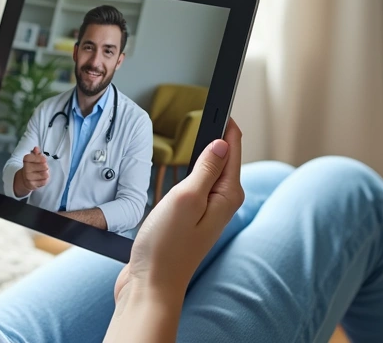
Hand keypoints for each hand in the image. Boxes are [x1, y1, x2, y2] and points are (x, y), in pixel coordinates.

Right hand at [13, 147, 49, 195]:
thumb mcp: (33, 159)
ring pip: (44, 174)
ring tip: (43, 172)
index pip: (34, 157)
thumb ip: (36, 153)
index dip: (40, 158)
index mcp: (26, 160)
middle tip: (44, 167)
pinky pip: (44, 181)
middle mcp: (26, 169)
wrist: (25, 180)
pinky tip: (42, 178)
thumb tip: (36, 148)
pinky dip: (45, 180)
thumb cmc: (32, 167)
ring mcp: (28, 177)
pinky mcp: (32, 185)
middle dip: (46, 166)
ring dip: (46, 173)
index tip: (44, 159)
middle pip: (43, 166)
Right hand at [114, 119, 243, 302]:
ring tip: (201, 129)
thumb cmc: (166, 247)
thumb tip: (223, 142)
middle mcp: (220, 203)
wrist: (150, 285)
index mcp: (226, 195)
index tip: (223, 98)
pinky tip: (184, 167)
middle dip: (217, 135)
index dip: (227, 122)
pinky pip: (195, 187)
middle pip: (223, 159)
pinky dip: (191, 172)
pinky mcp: (189, 220)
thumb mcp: (187, 199)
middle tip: (211, 106)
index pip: (233, 148)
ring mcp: (205, 212)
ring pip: (208, 172)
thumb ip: (205, 169)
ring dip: (203, 153)